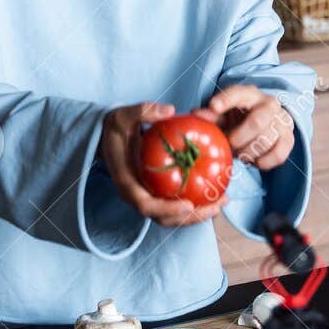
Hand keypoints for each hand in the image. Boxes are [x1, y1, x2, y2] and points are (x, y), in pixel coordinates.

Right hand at [99, 101, 223, 227]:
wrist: (107, 139)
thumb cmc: (115, 130)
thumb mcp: (122, 116)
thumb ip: (142, 111)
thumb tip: (168, 110)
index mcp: (126, 183)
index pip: (146, 205)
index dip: (167, 209)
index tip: (189, 205)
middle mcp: (135, 196)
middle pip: (163, 218)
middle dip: (191, 218)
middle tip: (216, 206)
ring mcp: (145, 198)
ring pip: (171, 217)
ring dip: (197, 215)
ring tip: (221, 203)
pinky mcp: (154, 196)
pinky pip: (174, 207)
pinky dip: (195, 206)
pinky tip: (214, 196)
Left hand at [194, 85, 294, 170]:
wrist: (267, 122)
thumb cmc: (239, 117)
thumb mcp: (224, 114)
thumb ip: (211, 115)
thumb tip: (195, 114)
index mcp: (249, 95)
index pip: (238, 93)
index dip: (226, 99)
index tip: (213, 106)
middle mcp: (269, 105)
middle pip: (257, 122)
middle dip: (240, 138)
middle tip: (230, 145)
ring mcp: (281, 121)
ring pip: (267, 140)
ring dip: (249, 152)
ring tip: (240, 154)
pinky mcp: (289, 138)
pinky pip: (279, 154)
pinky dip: (264, 162)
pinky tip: (255, 162)